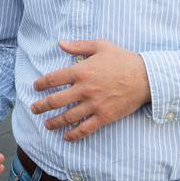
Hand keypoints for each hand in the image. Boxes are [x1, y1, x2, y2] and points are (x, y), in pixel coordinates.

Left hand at [30, 40, 150, 141]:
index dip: (41, 84)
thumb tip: (60, 43)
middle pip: (56, 100)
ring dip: (54, 122)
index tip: (35, 87)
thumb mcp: (100, 45)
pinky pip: (86, 128)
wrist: (146, 77)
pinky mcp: (105, 116)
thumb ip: (78, 46)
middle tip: (33, 109)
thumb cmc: (122, 59)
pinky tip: (66, 136)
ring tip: (46, 124)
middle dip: (41, 106)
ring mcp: (94, 104)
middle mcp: (84, 89)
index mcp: (81, 71)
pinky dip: (74, 134)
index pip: (53, 79)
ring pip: (68, 116)